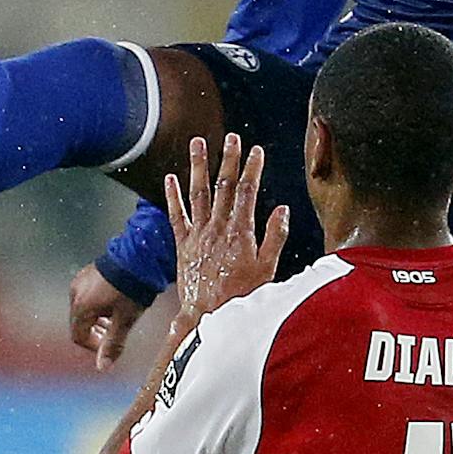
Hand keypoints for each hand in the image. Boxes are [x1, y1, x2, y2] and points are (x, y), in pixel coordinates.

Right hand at [69, 263, 148, 371]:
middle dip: (96, 331)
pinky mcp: (90, 271)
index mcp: (81, 306)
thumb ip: (112, 345)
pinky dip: (98, 303)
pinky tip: (115, 301)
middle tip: (113, 333)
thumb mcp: (124, 321)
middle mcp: (76, 292)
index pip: (78, 336)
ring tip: (116, 318)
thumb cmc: (132, 290)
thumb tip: (103, 367)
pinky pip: (89, 294)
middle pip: (80, 322)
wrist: (140, 258)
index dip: (93, 346)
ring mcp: (82, 279)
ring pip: (85, 307)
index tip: (108, 346)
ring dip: (98, 318)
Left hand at [165, 134, 289, 320]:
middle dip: (229, 159)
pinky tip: (169, 178)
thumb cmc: (242, 297)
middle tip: (231, 137)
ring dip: (198, 166)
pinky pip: (176, 215)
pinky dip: (172, 196)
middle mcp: (218, 227)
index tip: (256, 150)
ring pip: (198, 193)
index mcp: (241, 231)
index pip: (248, 191)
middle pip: (224, 185)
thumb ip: (275, 237)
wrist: (208, 316)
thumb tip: (283, 209)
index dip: (253, 168)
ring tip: (198, 142)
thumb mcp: (268, 269)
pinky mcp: (183, 244)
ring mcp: (198, 234)